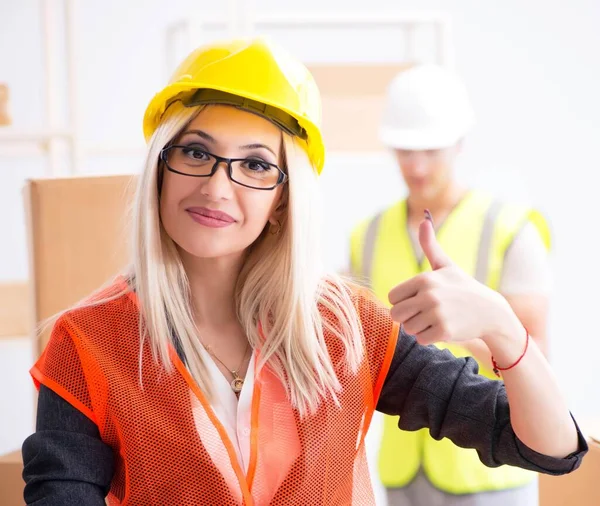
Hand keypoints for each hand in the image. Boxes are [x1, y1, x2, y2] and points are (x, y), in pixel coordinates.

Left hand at [388, 212, 516, 345]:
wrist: (491, 312)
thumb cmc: (463, 288)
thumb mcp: (446, 266)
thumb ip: (430, 246)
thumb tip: (424, 219)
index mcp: (424, 279)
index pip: (392, 297)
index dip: (403, 302)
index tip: (418, 300)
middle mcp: (429, 295)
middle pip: (396, 314)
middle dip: (408, 317)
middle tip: (426, 313)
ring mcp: (437, 313)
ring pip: (408, 329)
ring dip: (420, 328)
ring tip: (437, 319)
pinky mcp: (444, 331)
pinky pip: (421, 340)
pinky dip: (430, 337)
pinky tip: (445, 328)